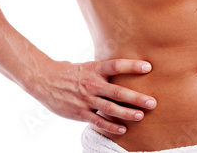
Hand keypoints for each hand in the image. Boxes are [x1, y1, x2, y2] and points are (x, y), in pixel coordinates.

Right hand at [29, 59, 156, 134]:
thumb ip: (102, 70)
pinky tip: (123, 130)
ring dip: (127, 113)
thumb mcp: (86, 66)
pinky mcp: (80, 112)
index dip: (132, 66)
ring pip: (110, 108)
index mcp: (94, 69)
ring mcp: (86, 99)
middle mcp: (91, 84)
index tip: (148, 67)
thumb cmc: (68, 72)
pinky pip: (98, 121)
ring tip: (141, 116)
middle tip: (152, 102)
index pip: (116, 66)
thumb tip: (121, 69)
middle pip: (117, 91)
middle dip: (136, 97)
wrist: (44, 80)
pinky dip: (111, 126)